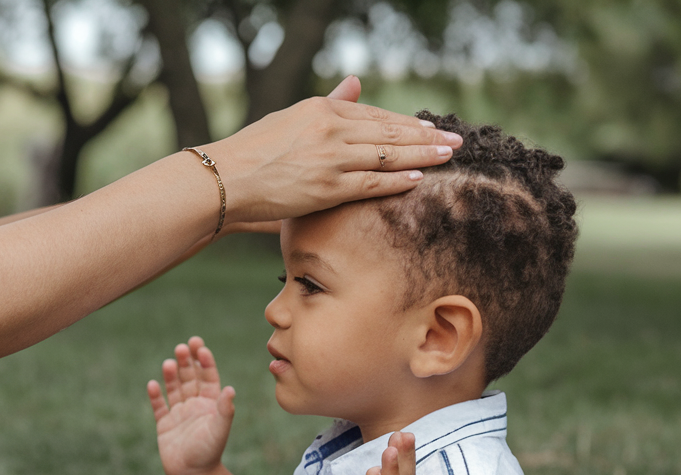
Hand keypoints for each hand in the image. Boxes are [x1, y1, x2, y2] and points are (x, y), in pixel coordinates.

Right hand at [147, 337, 235, 474]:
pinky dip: (155, 396)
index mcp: (211, 404)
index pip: (209, 377)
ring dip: (172, 375)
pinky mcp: (164, 424)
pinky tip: (152, 384)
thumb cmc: (210, 452)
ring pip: (174, 388)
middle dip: (187, 362)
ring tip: (169, 362)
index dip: (205, 362)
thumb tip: (230, 389)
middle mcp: (195, 405)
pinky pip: (159, 406)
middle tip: (183, 346)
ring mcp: (179, 413)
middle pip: (190, 378)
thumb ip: (225, 410)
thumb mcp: (220, 429)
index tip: (201, 348)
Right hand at [205, 76, 463, 223]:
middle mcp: (330, 129)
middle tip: (454, 140)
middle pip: (389, 131)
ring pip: (387, 155)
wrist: (225, 180)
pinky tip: (419, 178)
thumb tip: (354, 81)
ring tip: (448, 156)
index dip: (406, 123)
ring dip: (421, 155)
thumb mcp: (292, 117)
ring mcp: (330, 158)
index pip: (374, 115)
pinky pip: (371, 183)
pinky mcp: (327, 187)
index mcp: (321, 109)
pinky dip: (397, 180)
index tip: (430, 128)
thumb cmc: (254, 152)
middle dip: (425, 136)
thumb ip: (329, 102)